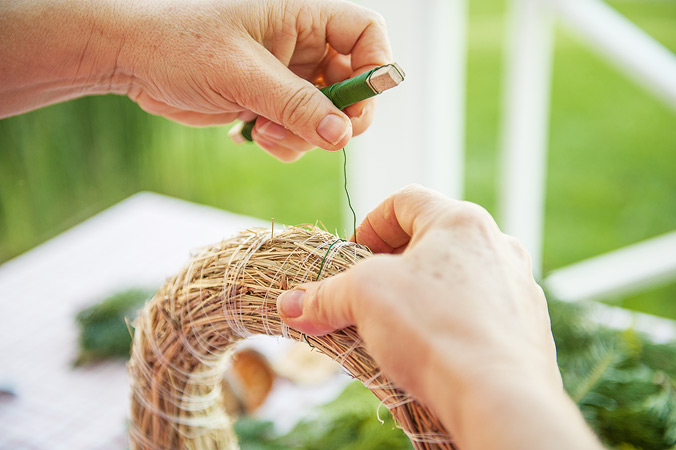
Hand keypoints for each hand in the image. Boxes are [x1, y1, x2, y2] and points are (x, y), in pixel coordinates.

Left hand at [0, 0, 391, 160]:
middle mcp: (301, 46)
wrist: (132, 60)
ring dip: (305, 136)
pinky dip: (286, 143)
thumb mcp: (242, 74)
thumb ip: (296, 105)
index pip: (364, 33)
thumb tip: (342, 136)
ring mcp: (286, 77)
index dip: (375, 65)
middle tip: (325, 138)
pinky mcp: (268, 103)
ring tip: (265, 133)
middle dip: (340, 117)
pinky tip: (252, 135)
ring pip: (326, 116)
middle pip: (353, 84)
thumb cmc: (180, 45)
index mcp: (301, 18)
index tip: (363, 100)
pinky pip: (299, 131)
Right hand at [276, 185, 601, 449]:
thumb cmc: (432, 328)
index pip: (404, 200)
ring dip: (420, 295)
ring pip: (456, 278)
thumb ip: (325, 295)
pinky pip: (477, 312)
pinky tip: (430, 350)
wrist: (498, 397)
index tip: (351, 258)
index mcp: (461, 222)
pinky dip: (448, 322)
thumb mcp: (364, 299)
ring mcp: (516, 286)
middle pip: (431, 240)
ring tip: (395, 326)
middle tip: (366, 295)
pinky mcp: (525, 326)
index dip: (369, 224)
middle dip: (391, 266)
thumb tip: (290, 306)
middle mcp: (497, 245)